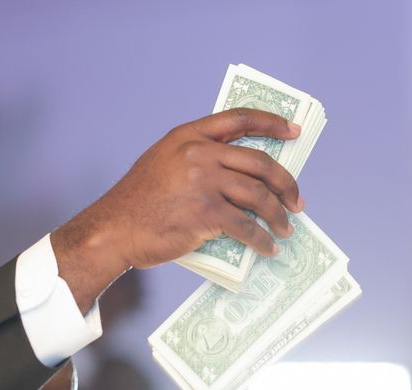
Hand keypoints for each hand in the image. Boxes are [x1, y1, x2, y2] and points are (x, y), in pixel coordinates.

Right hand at [53, 113, 305, 308]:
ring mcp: (204, 183)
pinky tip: (268, 247)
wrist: (115, 229)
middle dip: (286, 183)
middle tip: (296, 200)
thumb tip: (239, 174)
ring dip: (279, 215)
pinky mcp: (206, 215)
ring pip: (259, 196)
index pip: (239, 119)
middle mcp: (199, 154)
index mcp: (189, 136)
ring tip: (286, 228)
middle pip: (259, 162)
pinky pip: (247, 227)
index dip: (271, 123)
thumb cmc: (138, 202)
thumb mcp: (163, 162)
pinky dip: (262, 240)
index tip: (293, 131)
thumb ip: (196, 158)